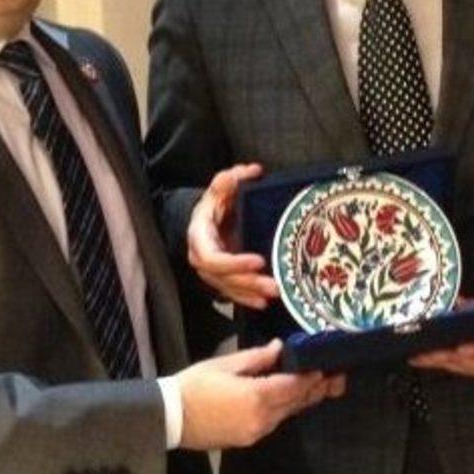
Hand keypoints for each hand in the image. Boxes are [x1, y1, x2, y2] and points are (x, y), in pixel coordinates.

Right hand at [175, 339, 345, 449]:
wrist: (171, 417)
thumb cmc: (194, 385)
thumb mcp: (225, 364)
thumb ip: (257, 357)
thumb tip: (280, 347)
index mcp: (256, 396)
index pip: (294, 386)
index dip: (312, 376)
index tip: (326, 365)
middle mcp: (262, 418)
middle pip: (296, 402)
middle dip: (316, 389)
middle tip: (336, 377)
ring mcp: (256, 431)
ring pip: (287, 414)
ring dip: (302, 400)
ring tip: (319, 387)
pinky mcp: (248, 438)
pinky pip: (274, 421)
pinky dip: (285, 409)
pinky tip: (290, 399)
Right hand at [186, 163, 276, 308]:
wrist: (206, 217)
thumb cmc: (215, 203)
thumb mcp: (220, 187)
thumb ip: (232, 178)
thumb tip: (252, 170)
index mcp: (199, 236)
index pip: (211, 256)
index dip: (234, 263)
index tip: (258, 261)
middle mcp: (201, 257)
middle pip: (223, 277)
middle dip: (248, 282)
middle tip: (273, 285)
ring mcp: (210, 271)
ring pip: (228, 287)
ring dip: (250, 293)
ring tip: (274, 294)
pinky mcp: (220, 278)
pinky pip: (231, 293)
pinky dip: (246, 298)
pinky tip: (262, 303)